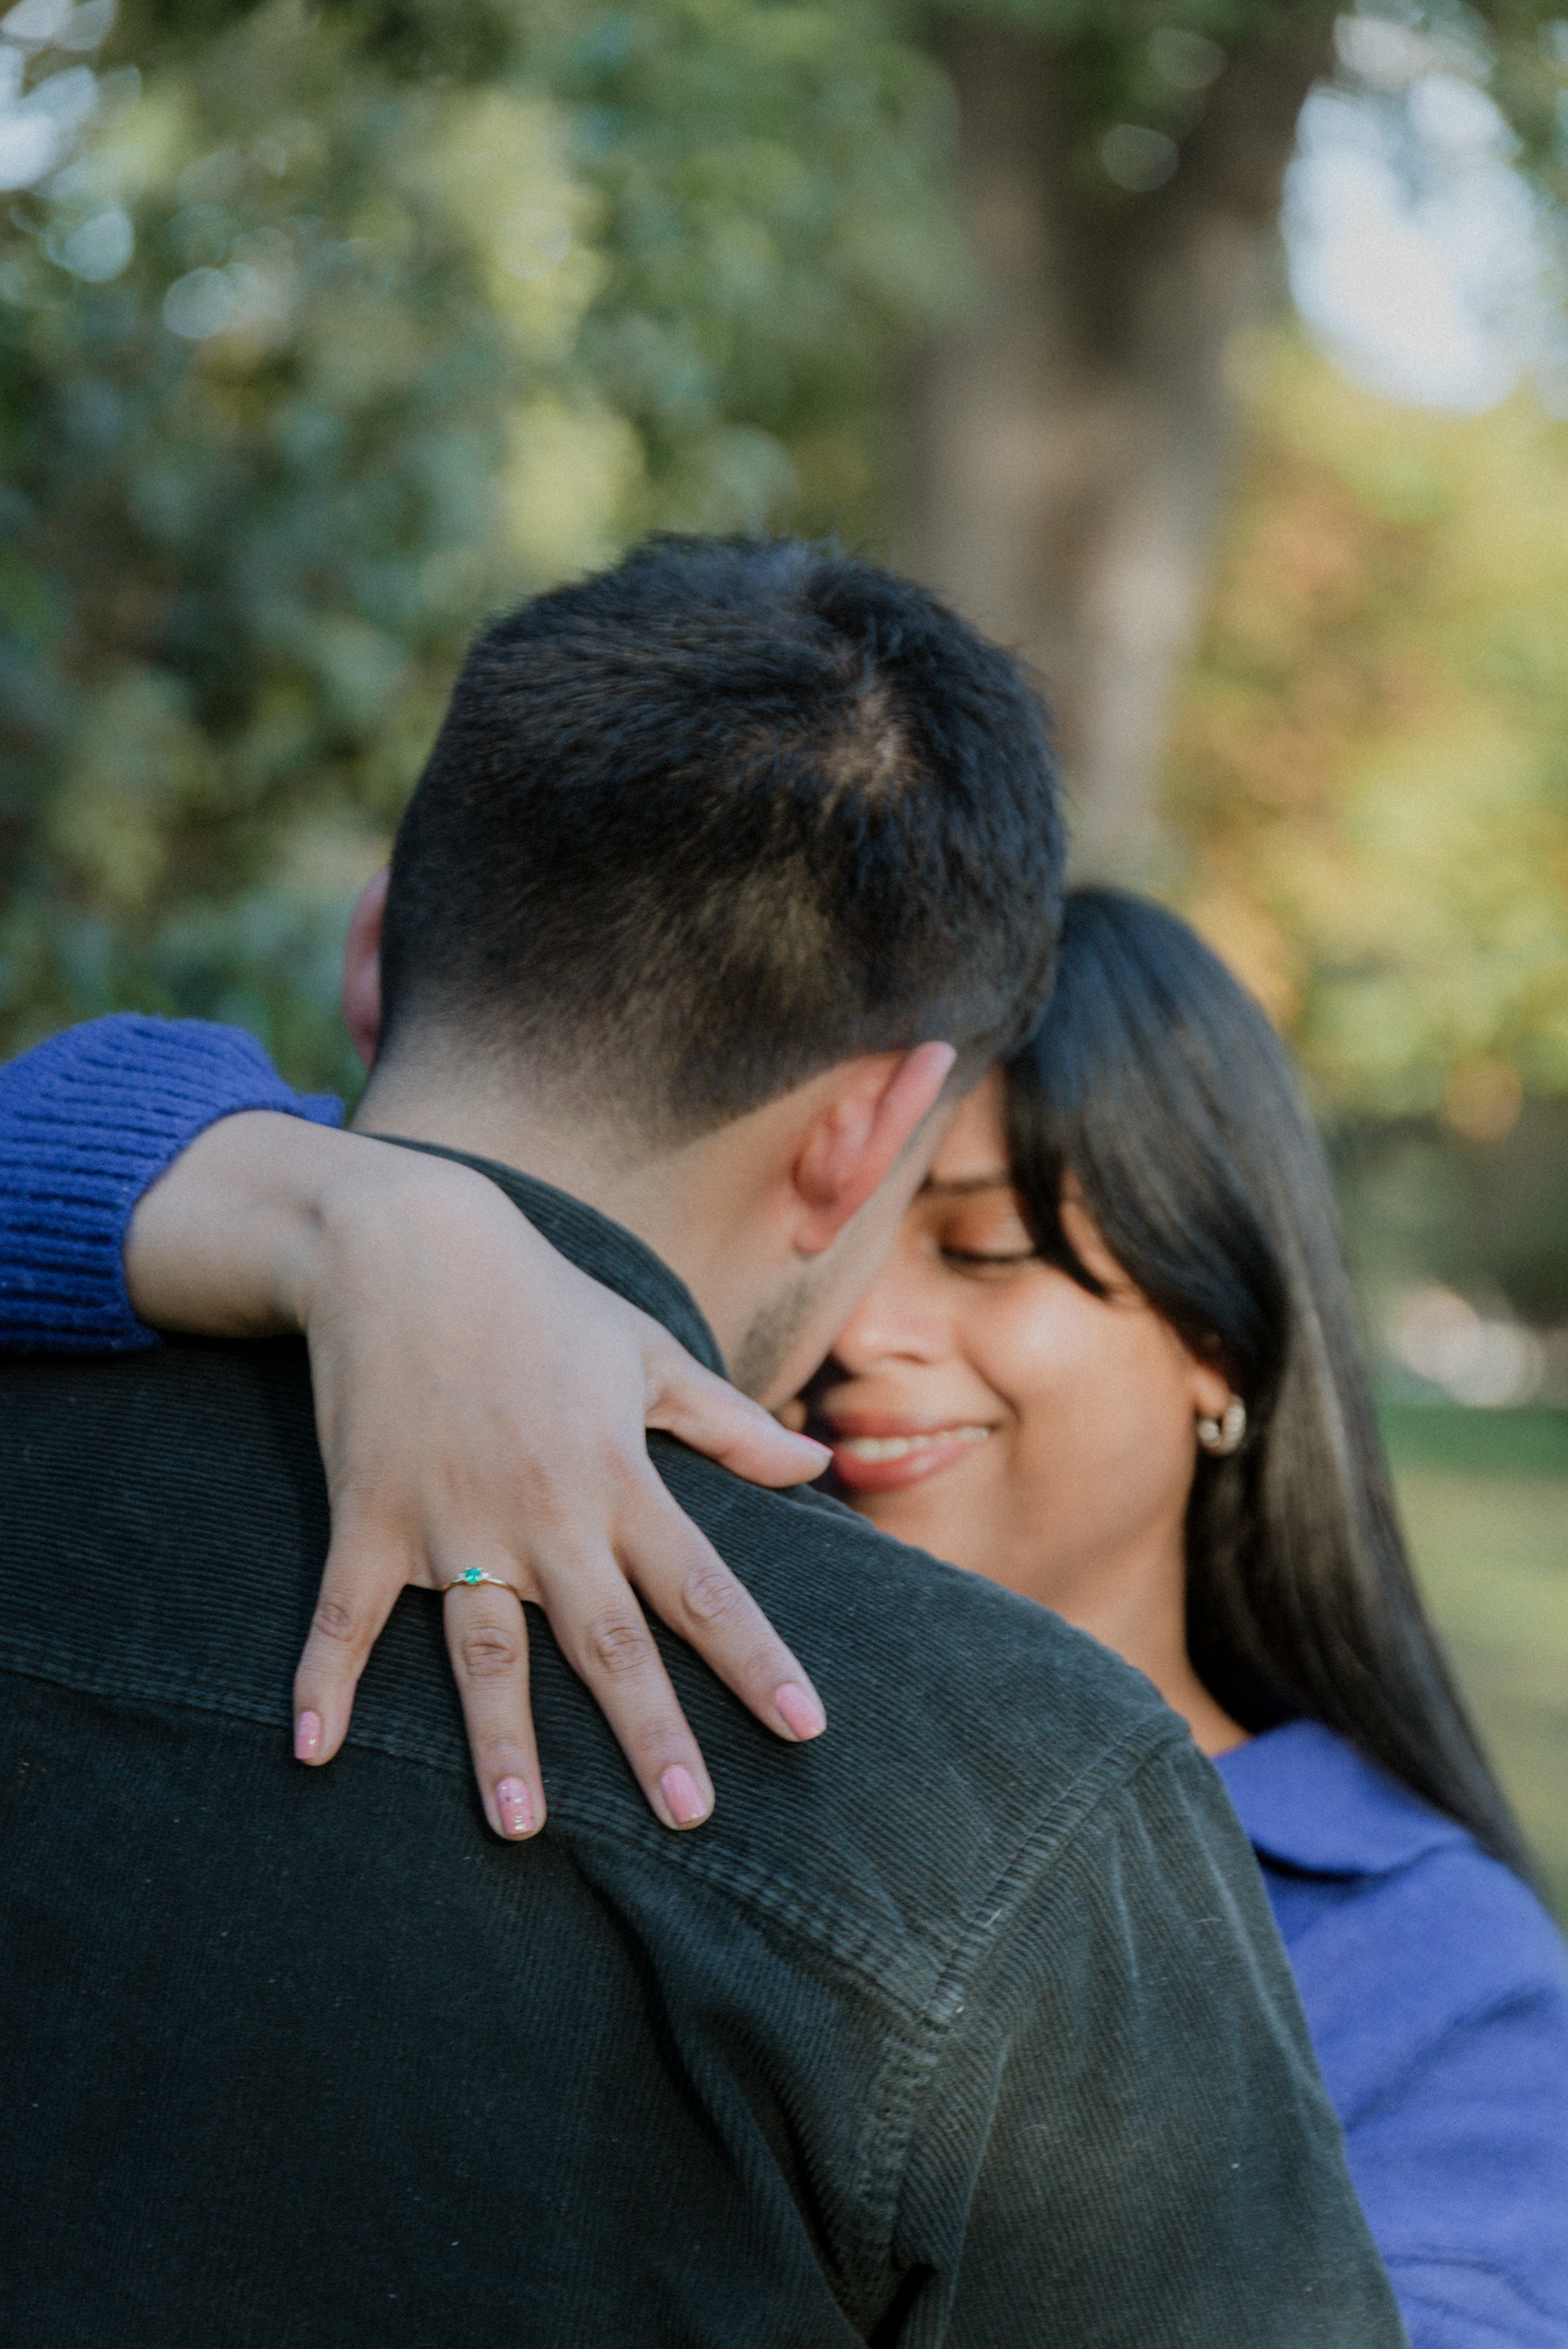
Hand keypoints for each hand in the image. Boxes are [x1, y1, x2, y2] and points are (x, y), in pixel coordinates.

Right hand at [126, 1114, 830, 1836]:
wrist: (405, 1242)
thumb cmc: (541, 1299)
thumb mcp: (648, 1354)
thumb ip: (731, 1423)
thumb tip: (818, 1464)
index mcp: (617, 1477)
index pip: (704, 1587)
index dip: (757, 1660)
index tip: (805, 1728)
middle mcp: (544, 1513)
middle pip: (610, 1641)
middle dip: (651, 1733)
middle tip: (690, 1817)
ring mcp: (451, 1519)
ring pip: (485, 1651)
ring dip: (502, 1740)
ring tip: (521, 1827)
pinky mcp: (370, 1515)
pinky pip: (347, 1614)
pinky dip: (324, 1681)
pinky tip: (314, 1752)